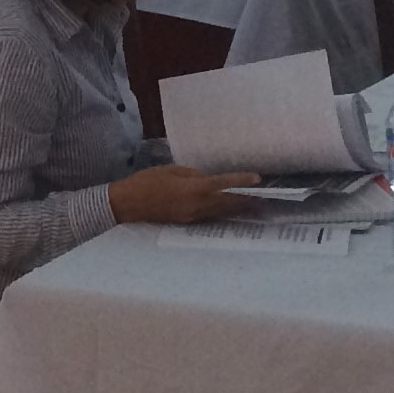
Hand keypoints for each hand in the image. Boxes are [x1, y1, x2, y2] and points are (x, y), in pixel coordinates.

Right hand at [108, 164, 263, 224]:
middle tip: (264, 196)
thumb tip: (206, 180)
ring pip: (220, 211)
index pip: (222, 184)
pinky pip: (210, 216)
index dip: (240, 181)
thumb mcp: (170, 171)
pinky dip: (222, 212)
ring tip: (254, 204)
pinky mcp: (187, 221)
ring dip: (237, 208)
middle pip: (226, 202)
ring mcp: (192, 216)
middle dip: (245, 199)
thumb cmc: (146, 182)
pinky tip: (230, 210)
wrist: (128, 205)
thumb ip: (192, 175)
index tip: (257, 179)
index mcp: (191, 189)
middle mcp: (196, 205)